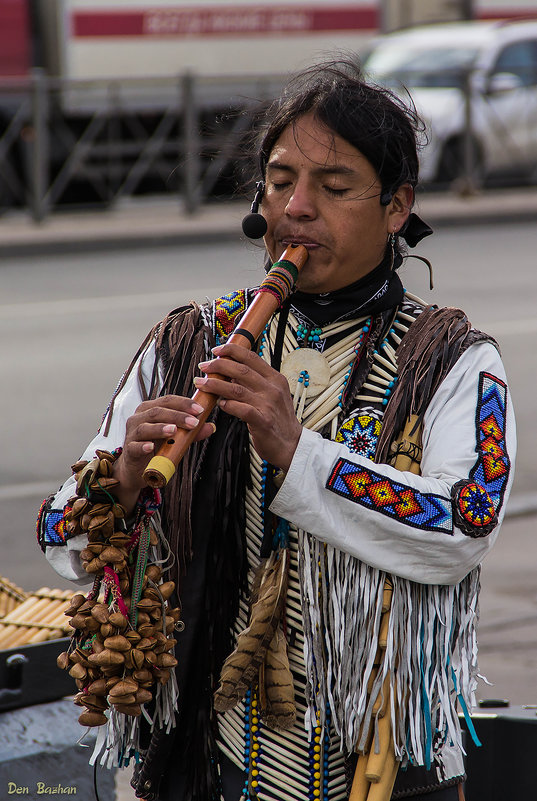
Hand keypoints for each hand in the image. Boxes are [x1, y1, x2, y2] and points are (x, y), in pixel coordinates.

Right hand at [113, 395, 215, 512]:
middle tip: (193, 422)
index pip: (168, 400)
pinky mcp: (129, 450)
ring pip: (145, 426)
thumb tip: (210, 426)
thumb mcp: (176, 438)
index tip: (200, 409)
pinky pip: (134, 446)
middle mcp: (139, 418)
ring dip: (161, 428)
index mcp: (150, 409)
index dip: (184, 403)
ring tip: (174, 430)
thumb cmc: (157, 448)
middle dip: (177, 416)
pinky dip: (143, 446)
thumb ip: (191, 432)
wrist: (138, 469)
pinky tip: (151, 446)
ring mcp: (132, 434)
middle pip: (157, 411)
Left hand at [195, 343, 301, 471]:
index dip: (231, 351)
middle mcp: (273, 389)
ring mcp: (268, 404)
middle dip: (218, 365)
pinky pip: (240, 409)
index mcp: (275, 379)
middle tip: (204, 367)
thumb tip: (230, 374)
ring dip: (215, 385)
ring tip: (202, 384)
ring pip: (236, 389)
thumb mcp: (272, 395)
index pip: (251, 357)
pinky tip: (220, 404)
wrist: (292, 445)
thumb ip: (254, 383)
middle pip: (241, 370)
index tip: (217, 350)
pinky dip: (227, 405)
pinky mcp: (263, 421)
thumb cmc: (278, 421)